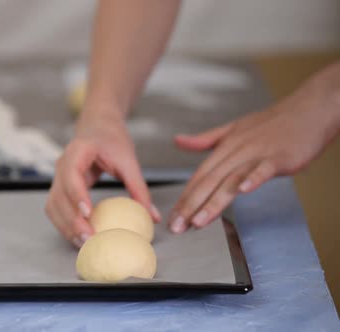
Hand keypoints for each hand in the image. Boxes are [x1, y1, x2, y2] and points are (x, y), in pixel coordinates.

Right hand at [46, 109, 160, 247]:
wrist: (98, 127)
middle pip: (59, 195)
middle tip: (89, 237)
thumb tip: (152, 216)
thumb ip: (139, 188)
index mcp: (78, 151)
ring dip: (65, 226)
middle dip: (71, 219)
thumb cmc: (112, 139)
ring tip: (83, 243)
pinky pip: (56, 209)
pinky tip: (78, 236)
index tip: (88, 213)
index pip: (71, 173)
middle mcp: (62, 164)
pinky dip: (64, 224)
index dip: (77, 194)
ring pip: (53, 206)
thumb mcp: (129, 160)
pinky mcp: (59, 188)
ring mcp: (57, 177)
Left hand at [168, 69, 339, 232]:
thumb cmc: (272, 123)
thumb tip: (178, 141)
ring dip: (214, 202)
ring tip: (199, 221)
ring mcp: (257, 154)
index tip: (173, 217)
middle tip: (177, 227)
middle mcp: (237, 151)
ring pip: (231, 180)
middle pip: (209, 181)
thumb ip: (205, 140)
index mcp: (225, 148)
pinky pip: (264, 169)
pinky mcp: (279, 158)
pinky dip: (253, 179)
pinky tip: (244, 191)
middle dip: (191, 206)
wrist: (308, 110)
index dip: (185, 198)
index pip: (199, 176)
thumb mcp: (233, 129)